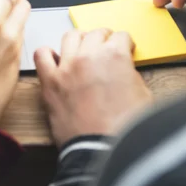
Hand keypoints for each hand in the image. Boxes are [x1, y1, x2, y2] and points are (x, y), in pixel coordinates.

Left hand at [35, 29, 151, 146]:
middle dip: (104, 39)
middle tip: (106, 48)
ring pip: (70, 36)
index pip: (120, 36)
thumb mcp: (143, 95)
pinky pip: (41, 55)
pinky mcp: (50, 82)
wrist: (103, 152)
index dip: (124, 44)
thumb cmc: (124, 129)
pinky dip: (47, 54)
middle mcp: (89, 55)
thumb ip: (131, 74)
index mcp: (115, 56)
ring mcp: (67, 67)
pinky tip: (56, 60)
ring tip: (82, 49)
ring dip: (79, 40)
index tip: (124, 49)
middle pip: (96, 33)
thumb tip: (123, 70)